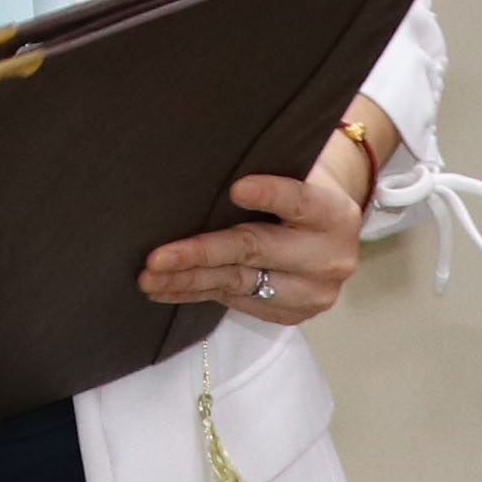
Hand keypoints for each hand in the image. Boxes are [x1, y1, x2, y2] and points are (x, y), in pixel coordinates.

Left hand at [141, 162, 367, 328]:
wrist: (329, 233)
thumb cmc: (298, 190)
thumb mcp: (295, 173)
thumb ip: (264, 172)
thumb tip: (201, 168)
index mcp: (333, 214)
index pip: (300, 201)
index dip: (270, 194)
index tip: (235, 188)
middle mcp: (329, 258)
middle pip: (256, 251)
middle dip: (201, 254)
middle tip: (157, 258)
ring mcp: (312, 292)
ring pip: (239, 283)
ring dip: (188, 281)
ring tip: (149, 278)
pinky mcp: (292, 313)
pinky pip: (236, 302)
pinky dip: (197, 293)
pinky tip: (166, 288)